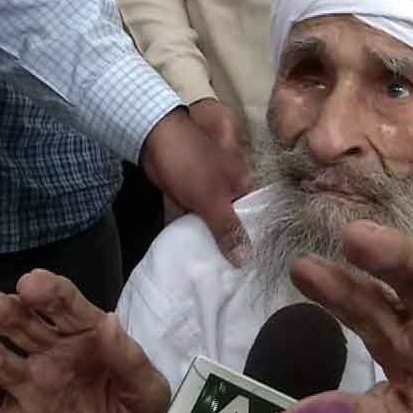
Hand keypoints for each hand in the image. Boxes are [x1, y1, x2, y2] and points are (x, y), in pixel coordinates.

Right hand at [0, 270, 169, 412]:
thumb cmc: (144, 408)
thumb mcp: (148, 386)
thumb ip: (128, 357)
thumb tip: (109, 321)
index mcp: (84, 332)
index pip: (63, 303)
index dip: (47, 289)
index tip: (30, 283)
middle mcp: (50, 351)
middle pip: (19, 322)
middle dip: (0, 310)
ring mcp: (32, 385)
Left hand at [141, 108, 252, 264]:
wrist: (154, 139)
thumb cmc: (189, 162)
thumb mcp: (212, 198)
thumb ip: (227, 228)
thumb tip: (245, 260)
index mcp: (244, 183)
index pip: (257, 216)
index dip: (256, 240)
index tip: (254, 266)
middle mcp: (231, 187)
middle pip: (236, 220)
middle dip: (234, 243)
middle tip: (234, 274)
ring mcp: (210, 190)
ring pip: (216, 220)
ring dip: (214, 239)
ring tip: (218, 270)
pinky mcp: (191, 194)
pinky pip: (200, 217)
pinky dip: (199, 230)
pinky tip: (199, 251)